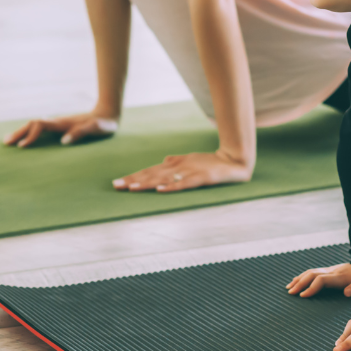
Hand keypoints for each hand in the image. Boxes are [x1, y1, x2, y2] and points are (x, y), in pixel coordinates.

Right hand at [3, 112, 117, 147]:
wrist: (107, 113)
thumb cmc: (103, 123)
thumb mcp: (97, 128)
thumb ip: (81, 133)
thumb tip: (64, 141)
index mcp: (63, 123)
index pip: (40, 126)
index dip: (30, 135)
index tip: (22, 147)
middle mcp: (57, 122)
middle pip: (32, 124)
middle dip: (19, 133)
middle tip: (5, 143)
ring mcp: (57, 124)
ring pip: (33, 125)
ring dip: (21, 132)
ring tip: (8, 141)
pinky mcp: (58, 128)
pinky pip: (39, 129)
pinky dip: (28, 133)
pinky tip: (22, 140)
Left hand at [111, 150, 252, 192]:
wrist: (233, 160)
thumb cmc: (210, 161)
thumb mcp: (190, 160)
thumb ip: (176, 161)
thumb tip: (162, 161)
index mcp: (174, 164)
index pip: (149, 171)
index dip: (133, 176)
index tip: (117, 183)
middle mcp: (178, 167)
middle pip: (152, 175)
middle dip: (134, 180)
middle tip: (116, 186)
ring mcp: (189, 172)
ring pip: (164, 179)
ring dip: (147, 183)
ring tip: (132, 188)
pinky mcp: (200, 178)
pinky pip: (184, 184)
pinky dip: (172, 187)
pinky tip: (160, 191)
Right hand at [287, 262, 350, 297]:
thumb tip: (346, 293)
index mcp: (341, 276)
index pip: (321, 280)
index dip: (311, 287)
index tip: (303, 296)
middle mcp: (333, 271)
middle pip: (312, 275)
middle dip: (300, 284)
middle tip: (291, 293)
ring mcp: (331, 270)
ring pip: (311, 272)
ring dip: (299, 279)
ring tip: (289, 288)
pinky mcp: (330, 270)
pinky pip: (313, 272)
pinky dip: (303, 276)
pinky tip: (298, 281)